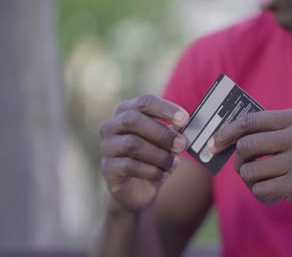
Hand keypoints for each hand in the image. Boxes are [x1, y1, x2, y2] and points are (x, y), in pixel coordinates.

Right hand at [100, 95, 189, 211]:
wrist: (137, 188)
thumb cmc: (153, 158)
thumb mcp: (165, 143)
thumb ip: (172, 133)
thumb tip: (184, 129)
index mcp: (126, 112)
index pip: (144, 102)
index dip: (165, 109)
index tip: (185, 119)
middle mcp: (111, 126)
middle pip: (133, 120)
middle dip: (161, 133)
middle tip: (181, 144)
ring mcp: (106, 147)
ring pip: (132, 144)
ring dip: (159, 154)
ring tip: (173, 163)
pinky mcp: (107, 168)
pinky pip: (130, 166)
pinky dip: (151, 170)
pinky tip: (162, 174)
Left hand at [208, 107, 291, 225]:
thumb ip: (278, 132)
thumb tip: (233, 137)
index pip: (250, 120)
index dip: (227, 132)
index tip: (215, 143)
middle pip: (245, 146)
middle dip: (239, 162)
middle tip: (245, 171)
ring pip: (250, 171)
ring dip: (252, 182)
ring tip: (266, 185)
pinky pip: (261, 190)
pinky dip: (262, 196)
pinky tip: (275, 196)